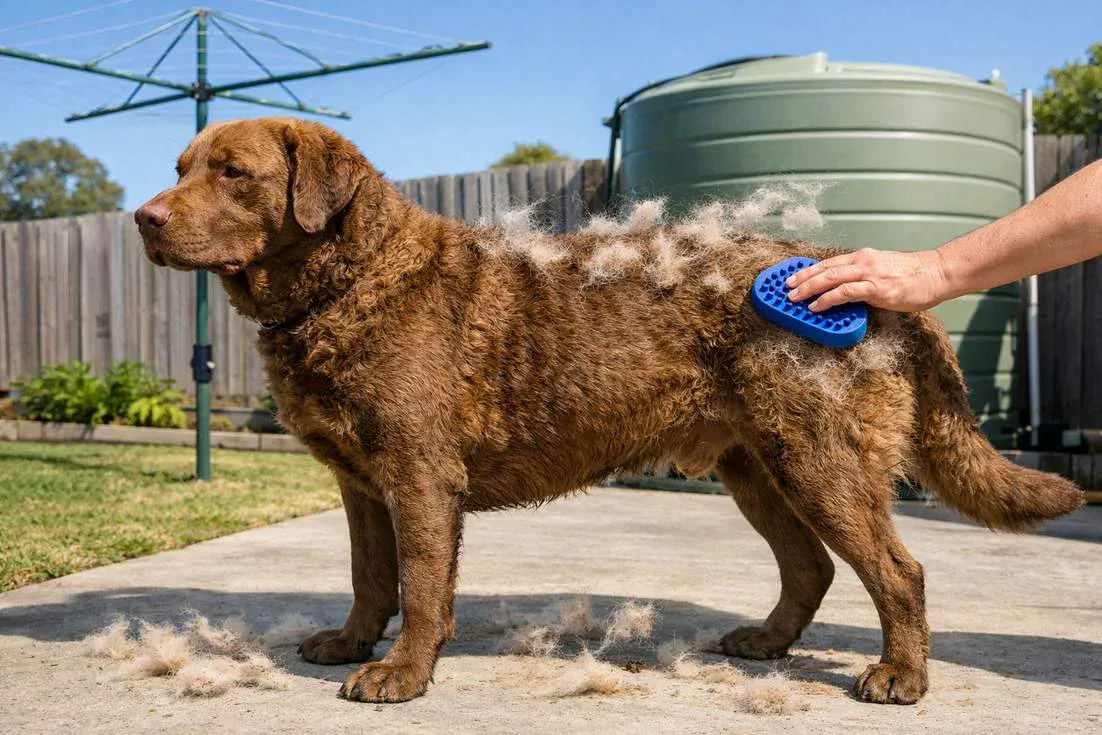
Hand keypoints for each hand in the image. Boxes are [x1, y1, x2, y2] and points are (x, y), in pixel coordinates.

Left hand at [785, 248, 950, 312]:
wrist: (937, 273)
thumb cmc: (911, 276)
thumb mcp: (882, 271)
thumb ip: (862, 278)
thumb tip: (844, 292)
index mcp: (863, 257)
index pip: (829, 263)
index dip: (808, 270)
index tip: (793, 277)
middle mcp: (863, 262)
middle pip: (824, 268)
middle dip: (802, 279)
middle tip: (785, 288)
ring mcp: (869, 274)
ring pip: (830, 278)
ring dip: (809, 288)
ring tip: (794, 298)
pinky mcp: (877, 289)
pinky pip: (845, 293)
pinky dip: (827, 299)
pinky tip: (816, 306)